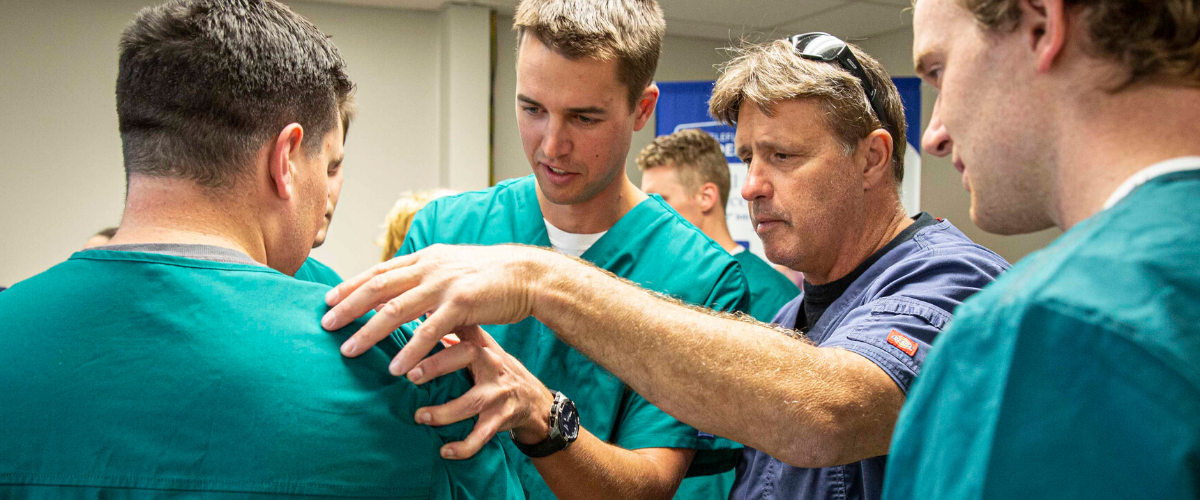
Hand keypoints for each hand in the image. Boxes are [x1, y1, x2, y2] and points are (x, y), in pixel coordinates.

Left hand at [321, 243, 556, 374]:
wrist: (527, 274)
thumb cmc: (490, 276)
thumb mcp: (452, 268)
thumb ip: (425, 278)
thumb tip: (397, 289)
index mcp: (426, 259)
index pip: (379, 271)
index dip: (351, 286)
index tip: (328, 300)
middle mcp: (429, 267)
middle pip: (378, 287)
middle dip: (348, 307)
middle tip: (325, 325)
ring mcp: (443, 284)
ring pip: (395, 309)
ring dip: (369, 332)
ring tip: (349, 351)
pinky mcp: (461, 304)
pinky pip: (429, 331)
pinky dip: (409, 350)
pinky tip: (396, 368)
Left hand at [411, 325, 554, 458]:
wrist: (535, 401)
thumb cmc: (498, 370)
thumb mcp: (486, 347)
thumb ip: (460, 333)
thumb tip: (424, 313)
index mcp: (484, 346)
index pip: (461, 329)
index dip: (439, 329)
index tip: (412, 332)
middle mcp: (493, 365)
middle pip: (466, 357)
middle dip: (437, 366)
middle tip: (411, 376)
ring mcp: (498, 393)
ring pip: (471, 402)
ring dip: (444, 412)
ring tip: (420, 417)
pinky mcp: (501, 419)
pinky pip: (481, 435)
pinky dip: (464, 447)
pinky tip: (445, 452)